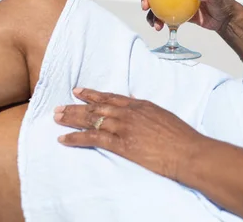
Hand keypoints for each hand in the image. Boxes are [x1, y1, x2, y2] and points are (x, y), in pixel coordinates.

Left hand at [54, 88, 207, 180]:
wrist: (187, 151)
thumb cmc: (180, 136)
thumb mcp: (162, 115)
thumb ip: (146, 110)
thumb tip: (134, 102)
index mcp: (139, 105)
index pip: (110, 97)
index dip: (92, 94)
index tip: (78, 91)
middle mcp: (128, 113)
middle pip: (96, 107)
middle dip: (75, 106)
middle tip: (59, 106)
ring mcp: (123, 127)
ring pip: (90, 119)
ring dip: (71, 119)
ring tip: (56, 118)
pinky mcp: (121, 144)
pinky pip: (93, 138)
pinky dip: (76, 138)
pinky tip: (64, 139)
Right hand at [141, 0, 235, 31]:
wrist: (225, 20)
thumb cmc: (223, 3)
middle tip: (146, 6)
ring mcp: (176, 3)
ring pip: (157, 5)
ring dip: (151, 13)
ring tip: (154, 24)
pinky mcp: (177, 15)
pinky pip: (163, 17)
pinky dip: (158, 22)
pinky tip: (159, 27)